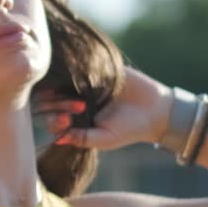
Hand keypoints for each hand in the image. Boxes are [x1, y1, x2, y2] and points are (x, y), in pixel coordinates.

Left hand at [32, 67, 171, 150]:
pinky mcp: (95, 70)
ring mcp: (83, 85)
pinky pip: (80, 67)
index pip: (53, 119)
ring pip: (63, 83)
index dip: (54, 119)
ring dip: (66, 88)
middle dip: (60, 104)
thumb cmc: (129, 129)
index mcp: (74, 120)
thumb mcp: (106, 139)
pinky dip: (78, 70)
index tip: (66, 120)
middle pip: (54, 100)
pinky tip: (83, 76)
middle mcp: (74, 101)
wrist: (154, 110)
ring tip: (79, 97)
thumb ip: (83, 139)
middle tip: (79, 107)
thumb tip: (59, 140)